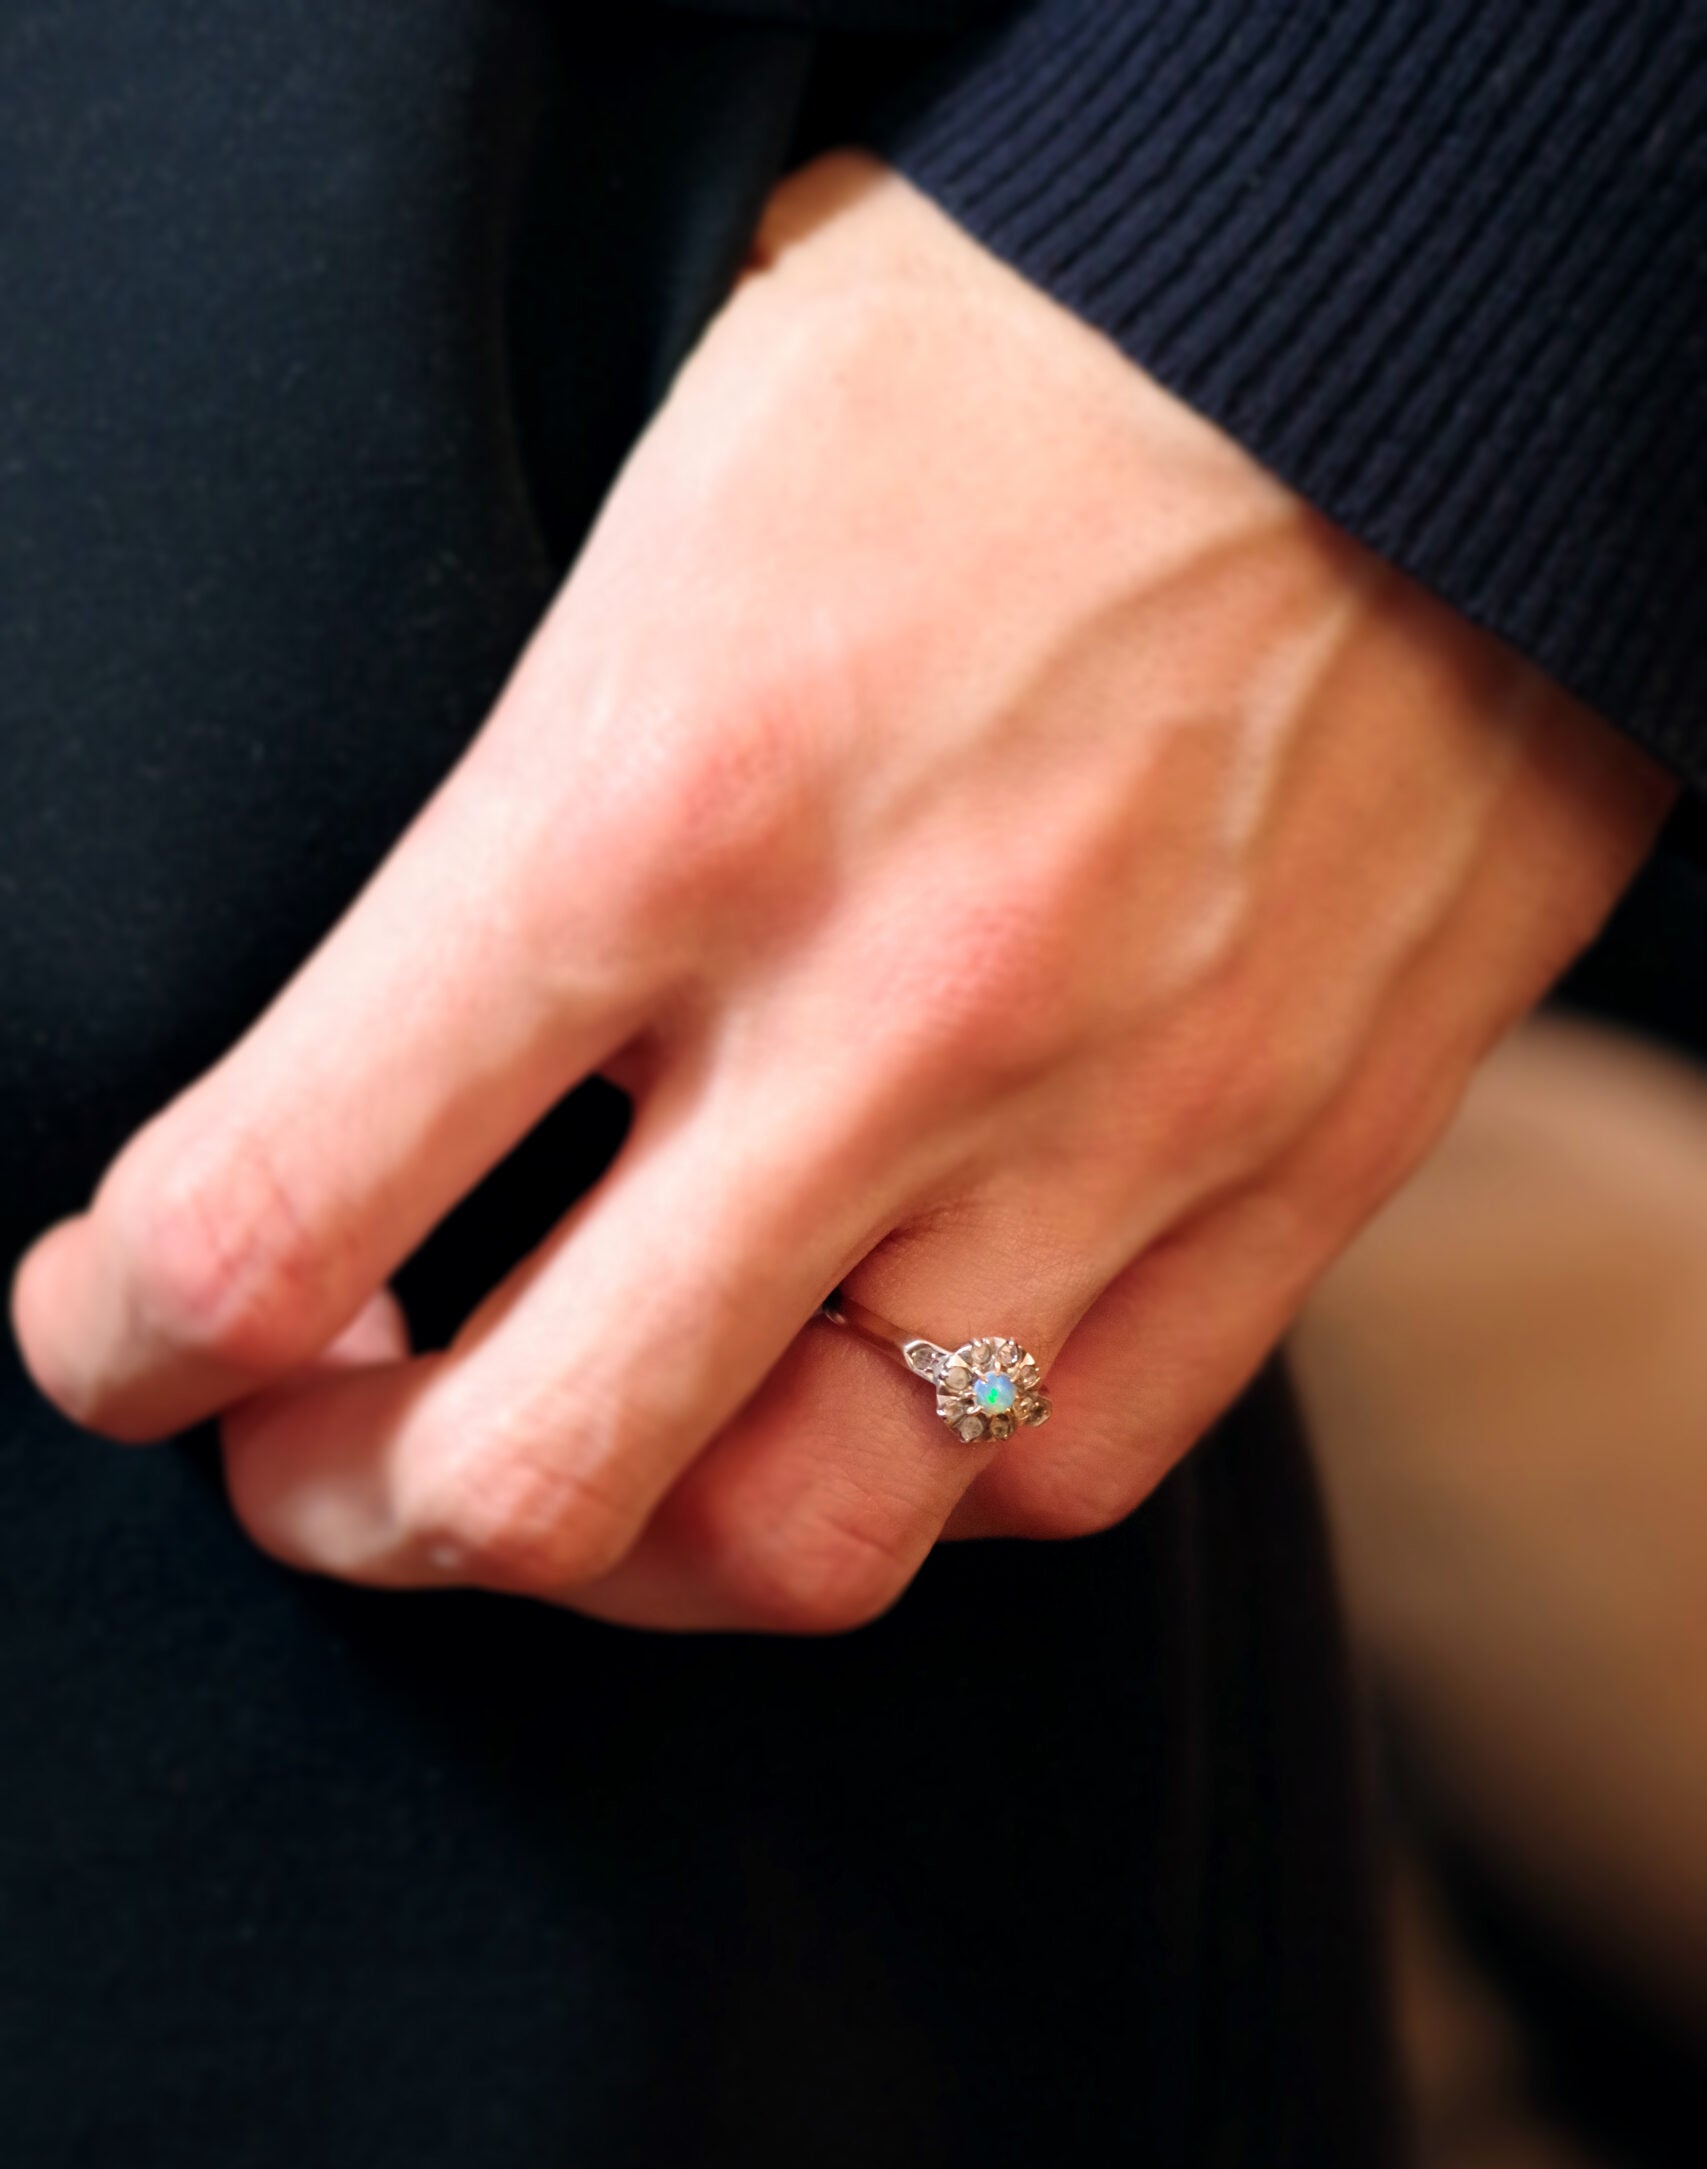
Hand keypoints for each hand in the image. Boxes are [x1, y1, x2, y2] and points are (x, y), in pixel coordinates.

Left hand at [9, 154, 1671, 1631]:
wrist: (1426, 358)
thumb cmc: (1014, 389)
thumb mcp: (665, 533)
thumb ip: (518, 843)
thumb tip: (393, 1086)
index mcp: (662, 802)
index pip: (283, 1209)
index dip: (129, 1332)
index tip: (118, 1328)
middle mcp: (888, 1020)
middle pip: (534, 1479)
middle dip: (347, 1506)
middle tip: (315, 1450)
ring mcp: (1108, 1133)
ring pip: (809, 1543)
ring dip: (628, 1547)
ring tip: (582, 1451)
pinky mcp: (1286, 1183)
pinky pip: (1058, 1475)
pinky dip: (904, 1483)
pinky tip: (846, 1386)